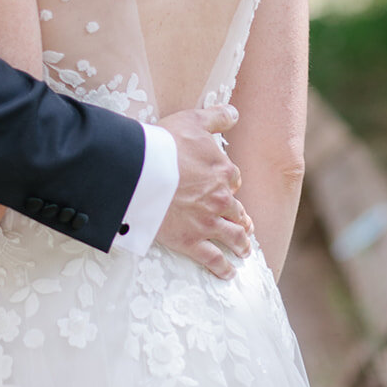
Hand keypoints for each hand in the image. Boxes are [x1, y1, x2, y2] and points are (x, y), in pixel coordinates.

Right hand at [156, 105, 251, 280]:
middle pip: (237, 211)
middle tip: (244, 226)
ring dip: (241, 244)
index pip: (233, 180)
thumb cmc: (165, 143)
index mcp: (224, 172)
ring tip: (244, 250)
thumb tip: (234, 113)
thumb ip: (217, 117)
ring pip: (232, 237)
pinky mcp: (191, 241)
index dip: (229, 184)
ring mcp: (207, 222)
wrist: (142, 172)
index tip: (227, 188)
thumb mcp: (193, 120)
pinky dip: (223, 268)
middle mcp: (221, 200)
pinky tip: (229, 273)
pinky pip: (213, 259)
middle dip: (241, 219)